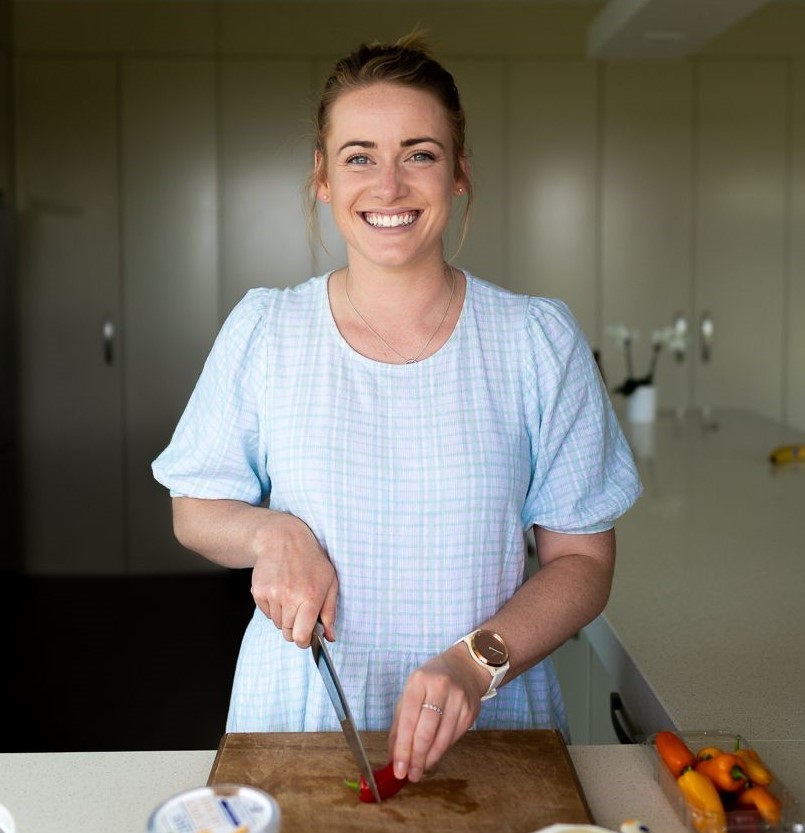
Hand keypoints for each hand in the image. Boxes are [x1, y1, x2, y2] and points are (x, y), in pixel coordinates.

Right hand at [249, 513, 337, 647]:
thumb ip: (330, 611)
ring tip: (290, 595)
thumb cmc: (311, 560)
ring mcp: (272, 595)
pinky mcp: (259, 592)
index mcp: (310, 597)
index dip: (304, 641)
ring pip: (277, 623)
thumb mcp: (330, 582)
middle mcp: (289, 597)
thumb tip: (330, 637)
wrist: (283, 539)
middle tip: (300, 610)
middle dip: (295, 628)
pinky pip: (266, 613)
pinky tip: (279, 590)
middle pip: (288, 633)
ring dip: (284, 616)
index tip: (307, 637)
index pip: (301, 636)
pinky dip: (273, 607)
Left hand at [387, 645, 486, 782]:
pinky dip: (442, 750)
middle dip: (417, 758)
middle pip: (427, 731)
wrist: (463, 667)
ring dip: (430, 759)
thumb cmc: (430, 682)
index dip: (403, 748)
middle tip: (410, 775)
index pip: (408, 720)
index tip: (398, 768)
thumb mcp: (410, 693)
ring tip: (420, 770)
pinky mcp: (470, 711)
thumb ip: (400, 724)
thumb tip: (393, 756)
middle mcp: (440, 688)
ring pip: (442, 738)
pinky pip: (454, 738)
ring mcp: (458, 699)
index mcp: (419, 682)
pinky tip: (434, 755)